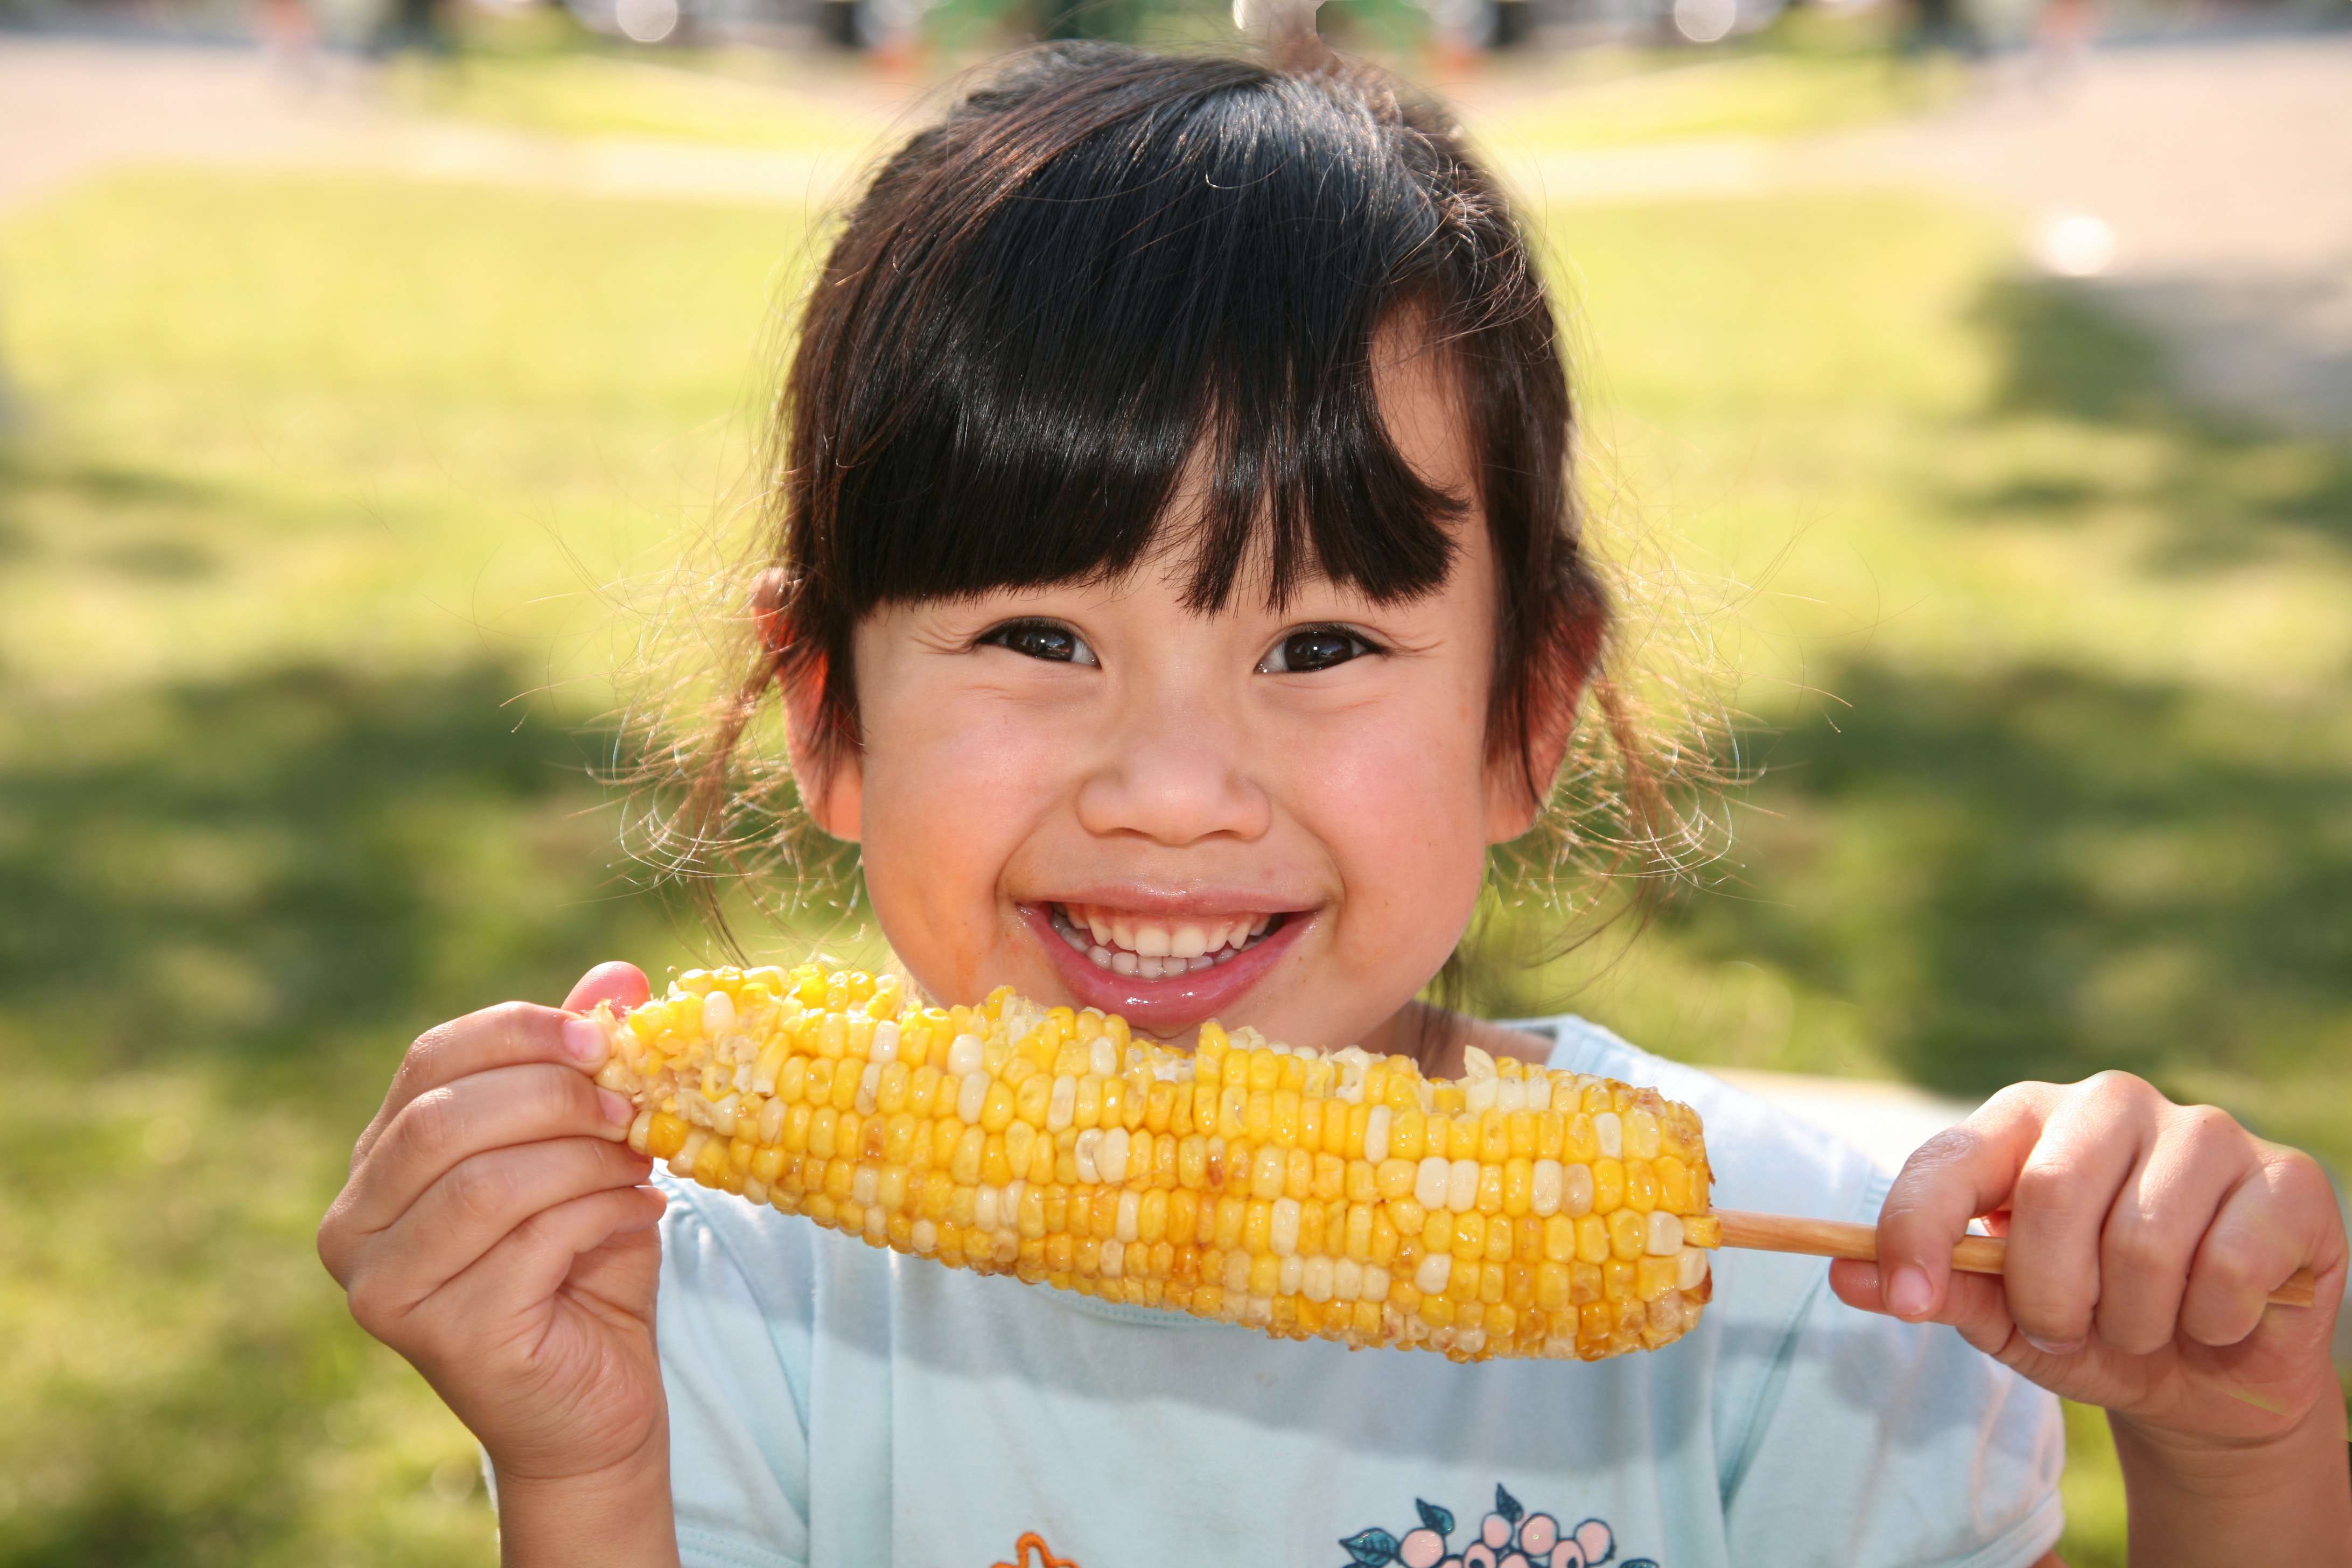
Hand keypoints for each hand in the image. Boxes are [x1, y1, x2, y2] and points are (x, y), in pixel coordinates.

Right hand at [319, 963, 679, 1563]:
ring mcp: (384, 1290)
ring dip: (585, 1160)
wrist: (594, 1402)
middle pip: (447, 1118)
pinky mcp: (440, 1337)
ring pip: (488, 1183)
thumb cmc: (583, 1264)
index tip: (604, 1031)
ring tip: (642, 1164)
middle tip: (633, 1103)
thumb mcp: (588, 1149)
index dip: (519, 1032)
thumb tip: (619, 975)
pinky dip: (603, 1214)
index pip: (428, 1060)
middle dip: (556, 1096)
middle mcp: (352, 1227)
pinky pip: (531, 1244)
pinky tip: (640, 1217)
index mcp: (376, 1165)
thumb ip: (586, 1068)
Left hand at [1830, 1072, 2350, 1563]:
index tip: (1904, 1300)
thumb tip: (1845, 1275)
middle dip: (2049, 1295)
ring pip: (2144, 1238)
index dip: (1916, 1228)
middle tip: (2066, 1328)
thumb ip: (1933, 1287)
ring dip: (2134, 1319)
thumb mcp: (2003, 1317)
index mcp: (2025, 1121)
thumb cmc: (2092, 1327)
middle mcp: (2111, 1104)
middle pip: (2051, 1193)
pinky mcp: (2288, 1179)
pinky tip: (2218, 1316)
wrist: (2210, 1376)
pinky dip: (2214, 1318)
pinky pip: (2231, 1261)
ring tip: (2143, 1325)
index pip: (1950, 1159)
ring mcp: (2206, 1132)